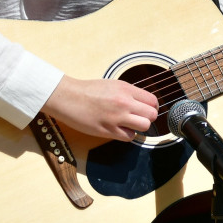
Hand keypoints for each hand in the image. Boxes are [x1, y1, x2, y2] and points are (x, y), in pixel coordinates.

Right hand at [42, 75, 157, 140]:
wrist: (69, 97)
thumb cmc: (88, 90)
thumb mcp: (113, 84)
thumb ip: (129, 93)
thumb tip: (143, 102)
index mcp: (126, 89)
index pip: (152, 101)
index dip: (152, 107)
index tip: (147, 110)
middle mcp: (124, 102)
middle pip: (152, 115)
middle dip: (148, 118)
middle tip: (140, 118)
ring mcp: (116, 117)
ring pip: (144, 127)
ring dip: (139, 128)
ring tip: (130, 124)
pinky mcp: (108, 130)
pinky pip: (129, 137)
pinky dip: (127, 135)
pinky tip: (120, 130)